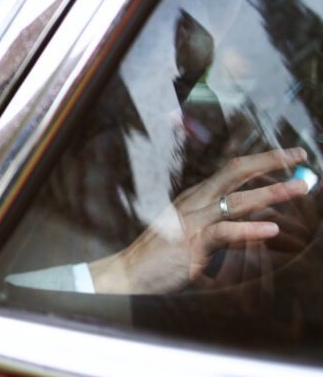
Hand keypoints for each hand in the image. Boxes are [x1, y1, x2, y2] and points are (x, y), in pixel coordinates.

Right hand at [88, 148, 308, 293]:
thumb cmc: (160, 256)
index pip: (232, 169)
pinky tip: (272, 230)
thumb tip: (261, 219)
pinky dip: (249, 230)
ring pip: (235, 200)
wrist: (129, 274)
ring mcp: (191, 222)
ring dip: (271, 193)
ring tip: (300, 188)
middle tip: (300, 155)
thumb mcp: (192, 233)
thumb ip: (222, 223)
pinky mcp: (191, 245)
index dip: (263, 159)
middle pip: (235, 172)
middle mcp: (194, 203)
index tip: (290, 155)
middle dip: (271, 161)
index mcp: (194, 197)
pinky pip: (224, 233)